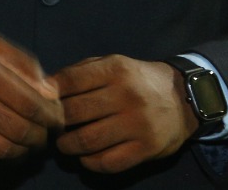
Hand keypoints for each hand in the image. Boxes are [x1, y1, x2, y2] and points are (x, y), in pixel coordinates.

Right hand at [0, 14, 63, 164]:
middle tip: (46, 132)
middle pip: (20, 131)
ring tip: (28, 142)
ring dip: (23, 150)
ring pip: (2, 150)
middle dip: (42, 136)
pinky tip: (2, 144)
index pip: (30, 105)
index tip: (57, 117)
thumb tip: (50, 93)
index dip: (52, 116)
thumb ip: (22, 64)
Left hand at [54, 56, 197, 173]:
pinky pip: (109, 162)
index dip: (49, 94)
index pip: (68, 82)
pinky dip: (90, 163)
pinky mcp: (147, 148)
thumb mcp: (112, 64)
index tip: (43, 102)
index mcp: (115, 70)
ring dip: (67, 146)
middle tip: (51, 127)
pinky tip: (85, 157)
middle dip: (55, 122)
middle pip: (74, 112)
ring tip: (64, 144)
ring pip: (87, 140)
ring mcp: (138, 124)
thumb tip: (45, 89)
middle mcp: (126, 96)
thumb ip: (80, 73)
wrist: (184, 99)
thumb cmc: (137, 80)